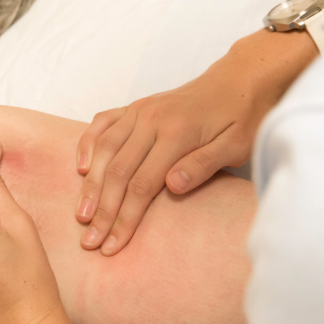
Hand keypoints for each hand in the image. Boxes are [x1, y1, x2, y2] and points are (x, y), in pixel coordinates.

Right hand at [76, 30, 314, 255]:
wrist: (241, 79)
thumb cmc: (243, 116)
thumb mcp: (237, 146)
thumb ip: (203, 165)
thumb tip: (172, 187)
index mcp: (177, 133)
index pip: (142, 185)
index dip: (125, 219)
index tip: (113, 245)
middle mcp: (152, 119)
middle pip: (118, 172)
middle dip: (102, 210)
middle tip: (90, 240)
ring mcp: (140, 110)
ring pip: (105, 150)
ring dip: (90, 185)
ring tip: (81, 214)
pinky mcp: (135, 106)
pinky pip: (102, 123)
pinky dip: (87, 144)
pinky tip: (80, 168)